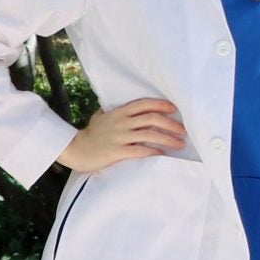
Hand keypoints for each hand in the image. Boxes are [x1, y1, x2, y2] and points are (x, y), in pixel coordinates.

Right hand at [56, 98, 185, 172]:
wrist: (75, 149)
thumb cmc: (90, 134)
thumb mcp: (102, 117)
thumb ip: (115, 111)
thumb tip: (126, 107)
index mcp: (120, 112)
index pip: (145, 104)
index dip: (162, 105)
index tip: (175, 109)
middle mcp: (122, 122)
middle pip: (152, 118)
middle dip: (171, 124)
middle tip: (183, 130)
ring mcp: (120, 136)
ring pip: (150, 134)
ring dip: (168, 138)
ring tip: (180, 144)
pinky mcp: (117, 151)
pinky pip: (140, 151)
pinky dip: (154, 152)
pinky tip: (163, 155)